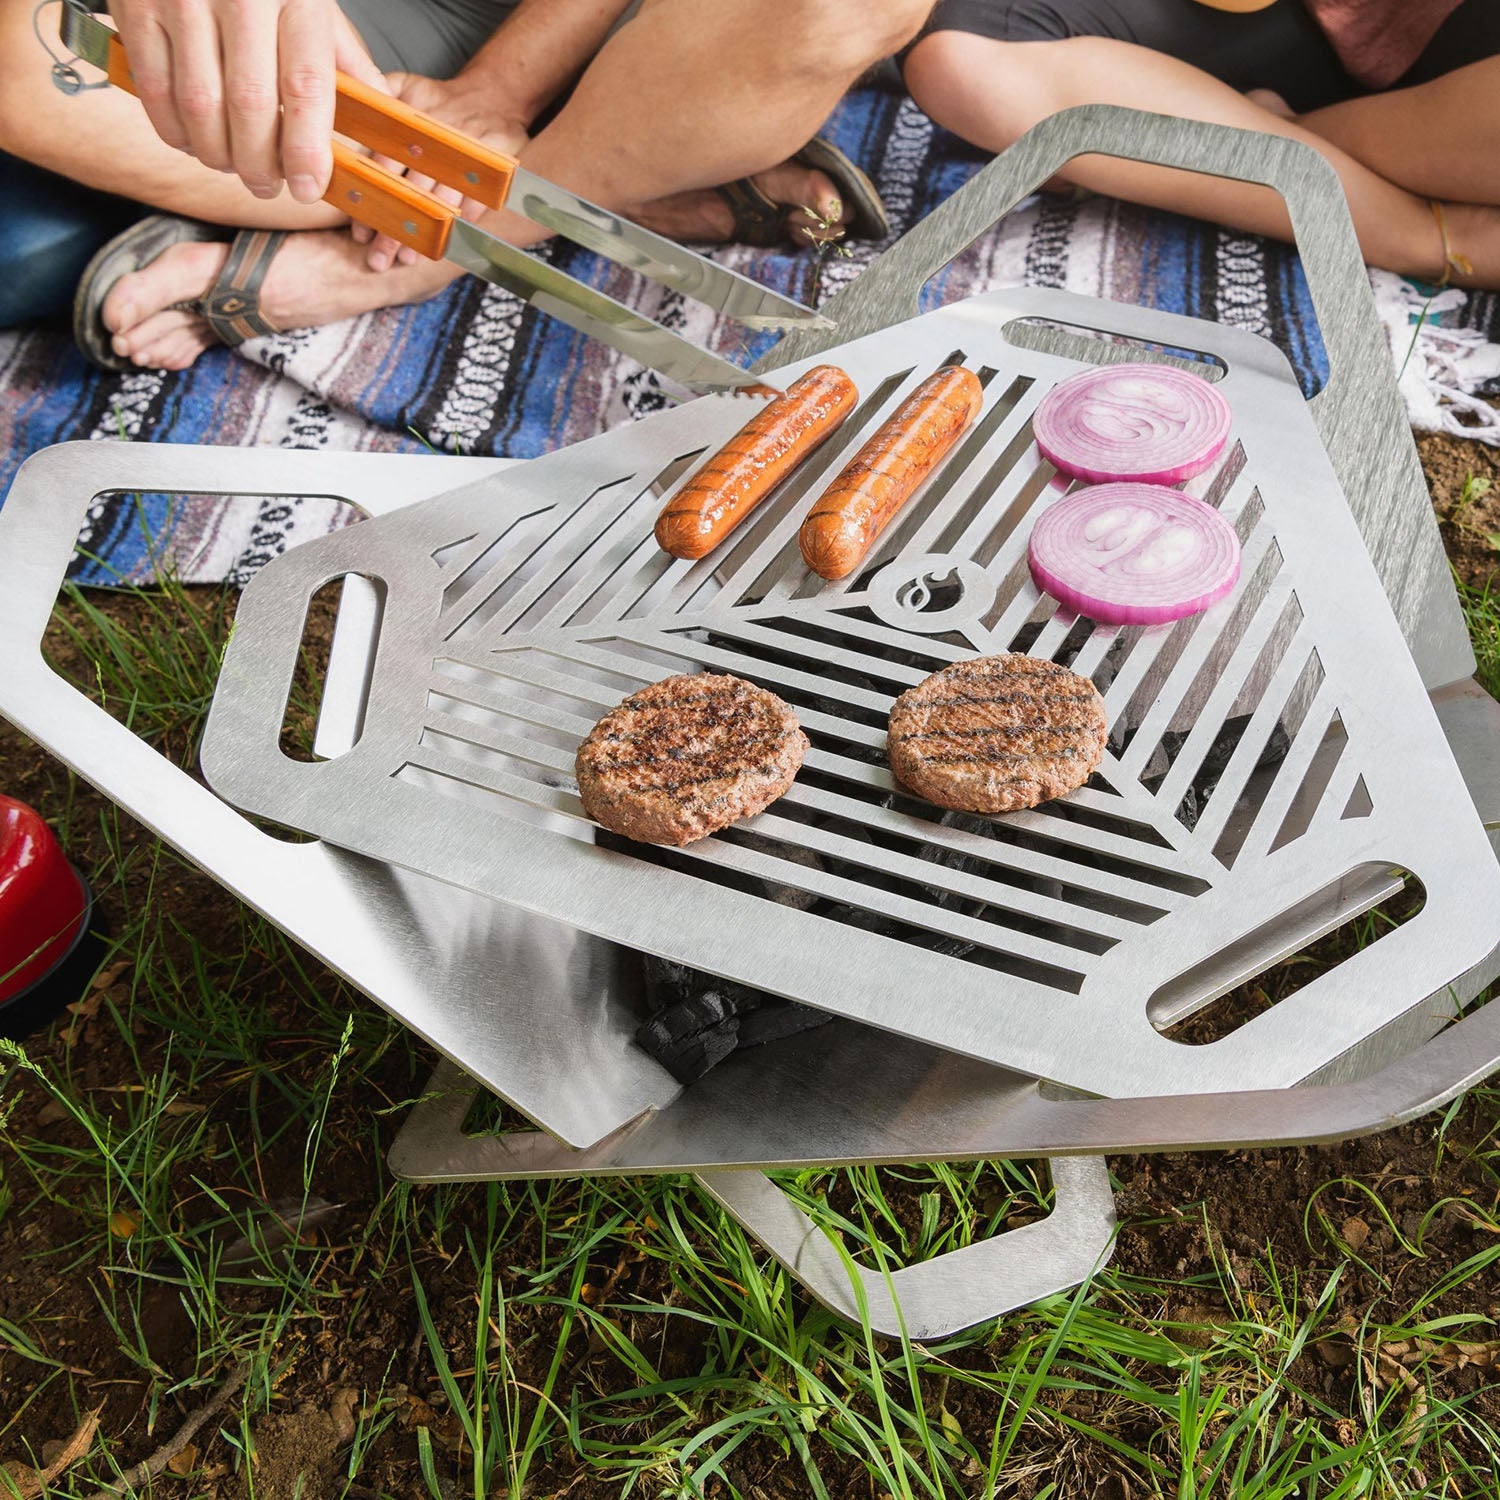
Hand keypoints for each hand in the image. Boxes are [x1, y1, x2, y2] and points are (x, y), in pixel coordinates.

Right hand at [106, 0, 386, 202]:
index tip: (307, 187)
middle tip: (267, 186)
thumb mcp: (314, 5)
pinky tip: (194, 140)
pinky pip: (155, 90)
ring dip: (218, 155)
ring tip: (232, 165)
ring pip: (199, 107)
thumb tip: (382, 118)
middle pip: (249, 106)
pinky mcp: (137, 7)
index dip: (306, 149)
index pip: (305, 87)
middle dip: (259, 165)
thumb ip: (345, 61)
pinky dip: (175, 131)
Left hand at [355, 72, 530, 271]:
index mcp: (414, 125)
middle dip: (394, 229)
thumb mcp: (406, 85)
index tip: (360, 231)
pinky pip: (476, 201)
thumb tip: (348, 109)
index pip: (385, 165)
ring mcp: (466, 157)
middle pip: (411, 192)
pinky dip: (461, 224)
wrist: (494, 95)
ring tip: (407, 260)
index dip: (372, 199)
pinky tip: (444, 244)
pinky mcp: (492, 168)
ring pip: (440, 203)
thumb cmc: (443, 99)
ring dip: (424, 235)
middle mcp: (438, 143)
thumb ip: (376, 97)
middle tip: (379, 258)